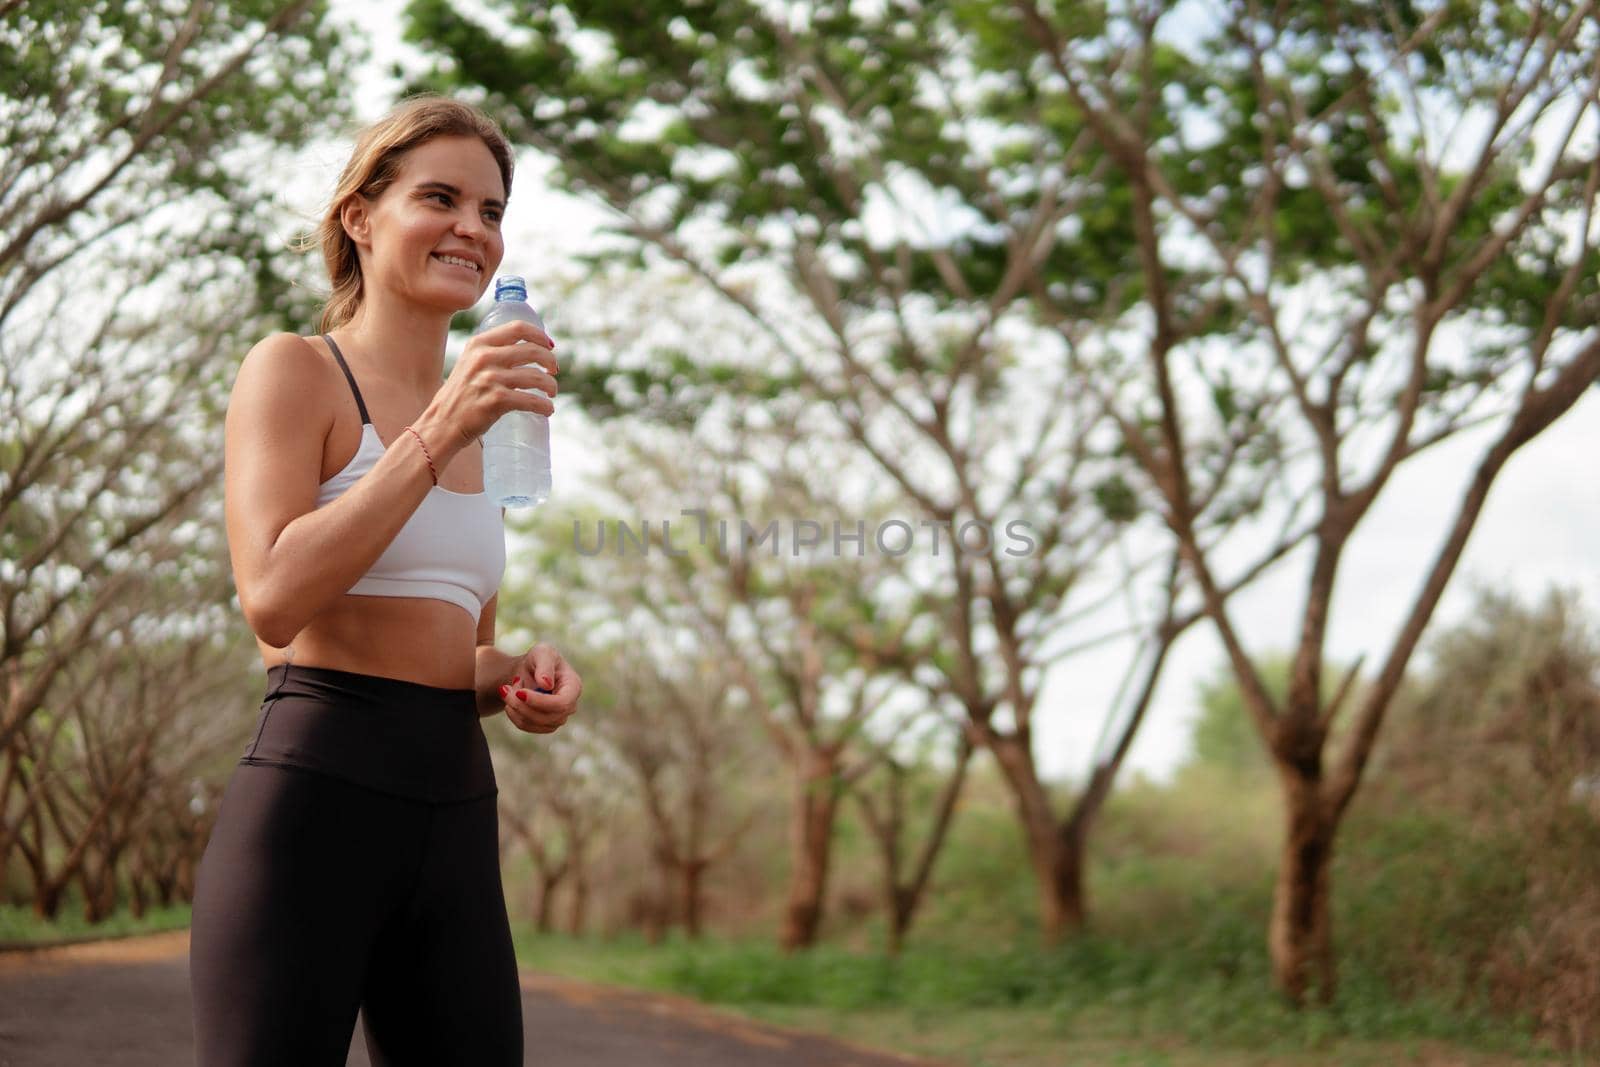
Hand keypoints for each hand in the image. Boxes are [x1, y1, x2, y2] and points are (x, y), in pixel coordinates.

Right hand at [428, 318, 558, 446]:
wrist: (442, 423)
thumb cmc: (461, 395)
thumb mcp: (470, 363)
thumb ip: (491, 353)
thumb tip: (529, 349)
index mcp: (479, 344)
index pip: (518, 328)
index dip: (540, 335)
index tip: (550, 346)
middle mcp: (484, 357)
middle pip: (533, 351)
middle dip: (550, 361)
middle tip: (554, 371)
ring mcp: (490, 379)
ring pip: (537, 376)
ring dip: (551, 385)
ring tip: (552, 393)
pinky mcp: (496, 400)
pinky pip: (532, 400)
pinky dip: (545, 406)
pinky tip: (547, 410)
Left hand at [498, 642, 581, 734]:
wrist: (528, 670)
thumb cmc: (538, 658)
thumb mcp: (542, 653)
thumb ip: (545, 666)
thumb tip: (546, 685)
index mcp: (574, 687)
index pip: (562, 703)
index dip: (540, 702)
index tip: (519, 692)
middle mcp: (569, 706)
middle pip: (547, 716)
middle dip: (521, 705)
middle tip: (504, 688)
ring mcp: (558, 718)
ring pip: (534, 723)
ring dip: (515, 707)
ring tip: (509, 689)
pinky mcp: (545, 725)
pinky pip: (526, 726)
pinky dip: (513, 714)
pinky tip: (509, 700)